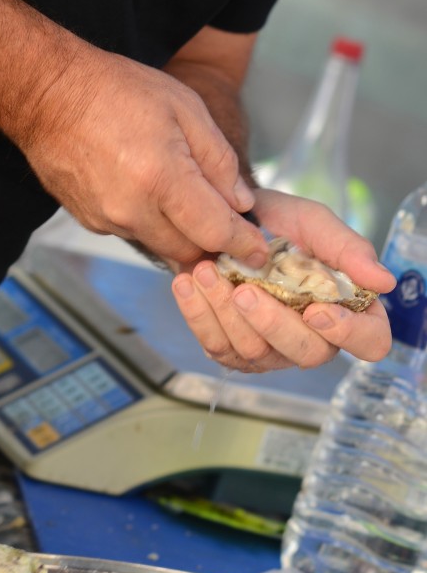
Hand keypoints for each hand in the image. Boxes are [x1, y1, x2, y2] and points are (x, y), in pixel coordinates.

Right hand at [21, 45, 267, 266]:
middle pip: (189, 252)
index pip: (215, 232)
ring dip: (183, 236)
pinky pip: (135, 235)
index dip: (244, 245)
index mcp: (161, 178)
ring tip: (191, 206)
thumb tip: (241, 203)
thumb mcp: (185, 108)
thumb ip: (219, 161)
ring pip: (162, 247)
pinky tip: (152, 195)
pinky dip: (153, 224)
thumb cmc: (117, 90)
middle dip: (214, 245)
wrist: (47, 93)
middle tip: (232, 231)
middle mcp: (132, 210)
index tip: (260, 253)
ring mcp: (107, 221)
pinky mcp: (91, 223)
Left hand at [171, 189, 395, 370]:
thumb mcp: (314, 223)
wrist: (223, 219)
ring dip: (226, 312)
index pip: (369, 341)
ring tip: (206, 270)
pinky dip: (198, 314)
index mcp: (348, 309)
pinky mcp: (231, 350)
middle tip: (244, 289)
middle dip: (271, 322)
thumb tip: (384, 282)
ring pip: (254, 352)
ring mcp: (271, 350)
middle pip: (307, 353)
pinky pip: (217, 346)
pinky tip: (188, 283)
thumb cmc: (278, 223)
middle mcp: (313, 337)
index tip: (317, 309)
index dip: (349, 334)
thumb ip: (347, 249)